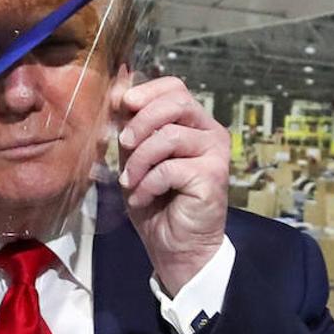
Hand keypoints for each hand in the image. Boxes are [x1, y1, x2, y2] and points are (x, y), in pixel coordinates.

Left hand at [116, 76, 229, 295]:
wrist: (175, 246)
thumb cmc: (156, 201)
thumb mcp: (135, 158)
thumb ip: (130, 127)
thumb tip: (117, 89)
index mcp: (192, 123)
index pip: (175, 87)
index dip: (147, 91)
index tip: (122, 105)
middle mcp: (210, 132)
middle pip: (177, 101)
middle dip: (141, 120)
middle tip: (124, 144)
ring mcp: (215, 153)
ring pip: (171, 135)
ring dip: (140, 160)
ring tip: (130, 182)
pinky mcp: (214, 176)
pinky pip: (170, 168)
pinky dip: (147, 184)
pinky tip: (142, 199)